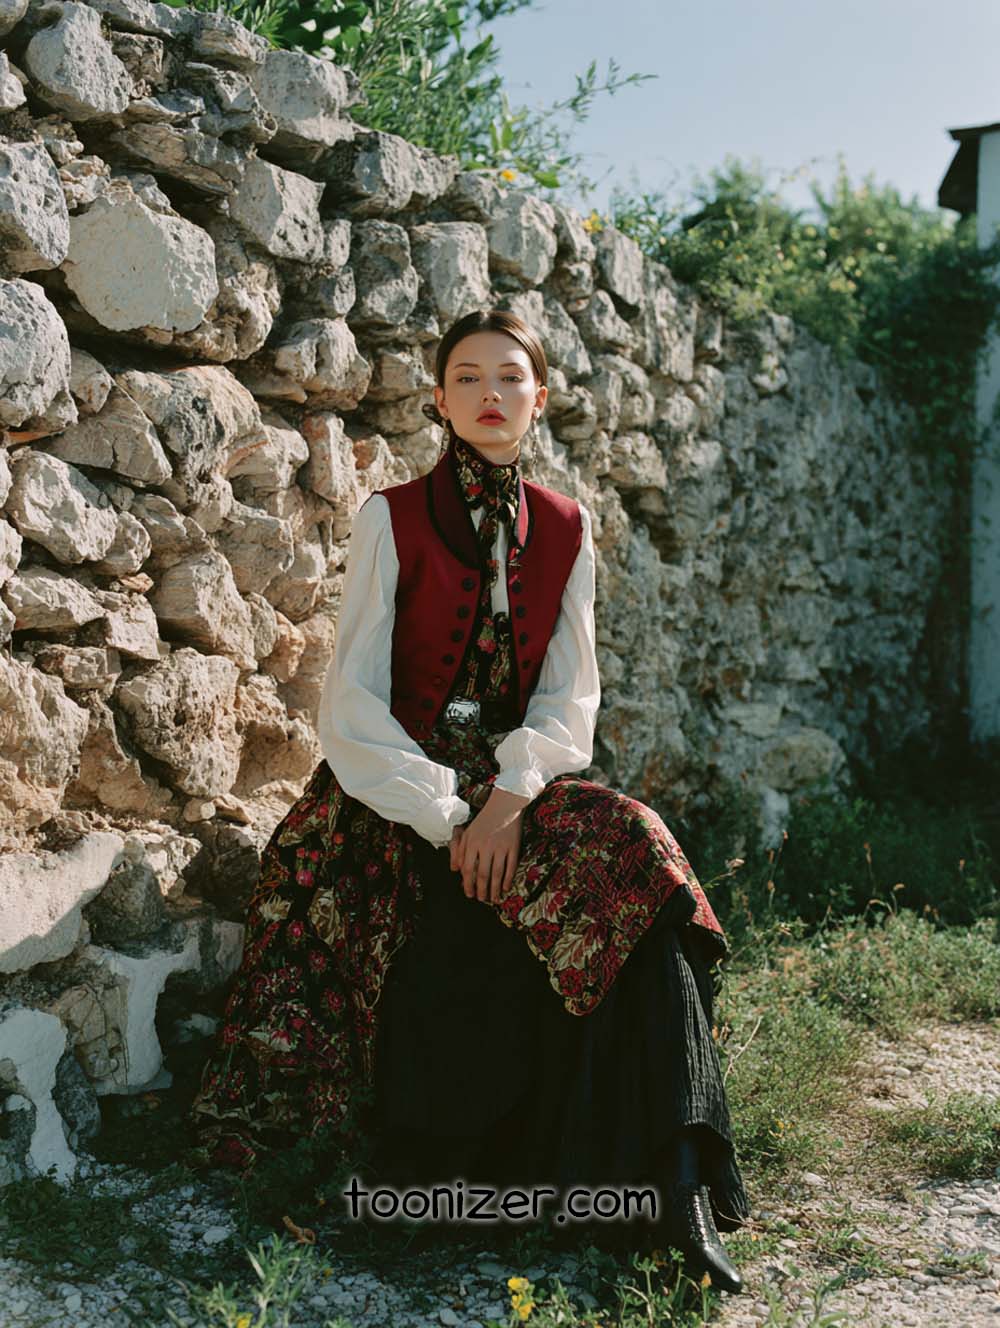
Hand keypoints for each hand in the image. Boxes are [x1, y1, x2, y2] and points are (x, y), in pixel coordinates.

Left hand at [449, 788, 527, 902]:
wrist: (504, 806)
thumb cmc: (484, 821)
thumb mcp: (468, 833)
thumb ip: (459, 851)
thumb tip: (455, 870)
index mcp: (472, 843)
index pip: (468, 869)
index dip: (467, 884)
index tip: (469, 894)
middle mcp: (485, 846)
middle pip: (482, 874)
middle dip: (481, 890)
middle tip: (481, 900)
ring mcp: (500, 847)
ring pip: (497, 873)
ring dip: (495, 889)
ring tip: (494, 899)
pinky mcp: (513, 847)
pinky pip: (511, 867)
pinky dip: (508, 879)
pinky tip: (506, 888)